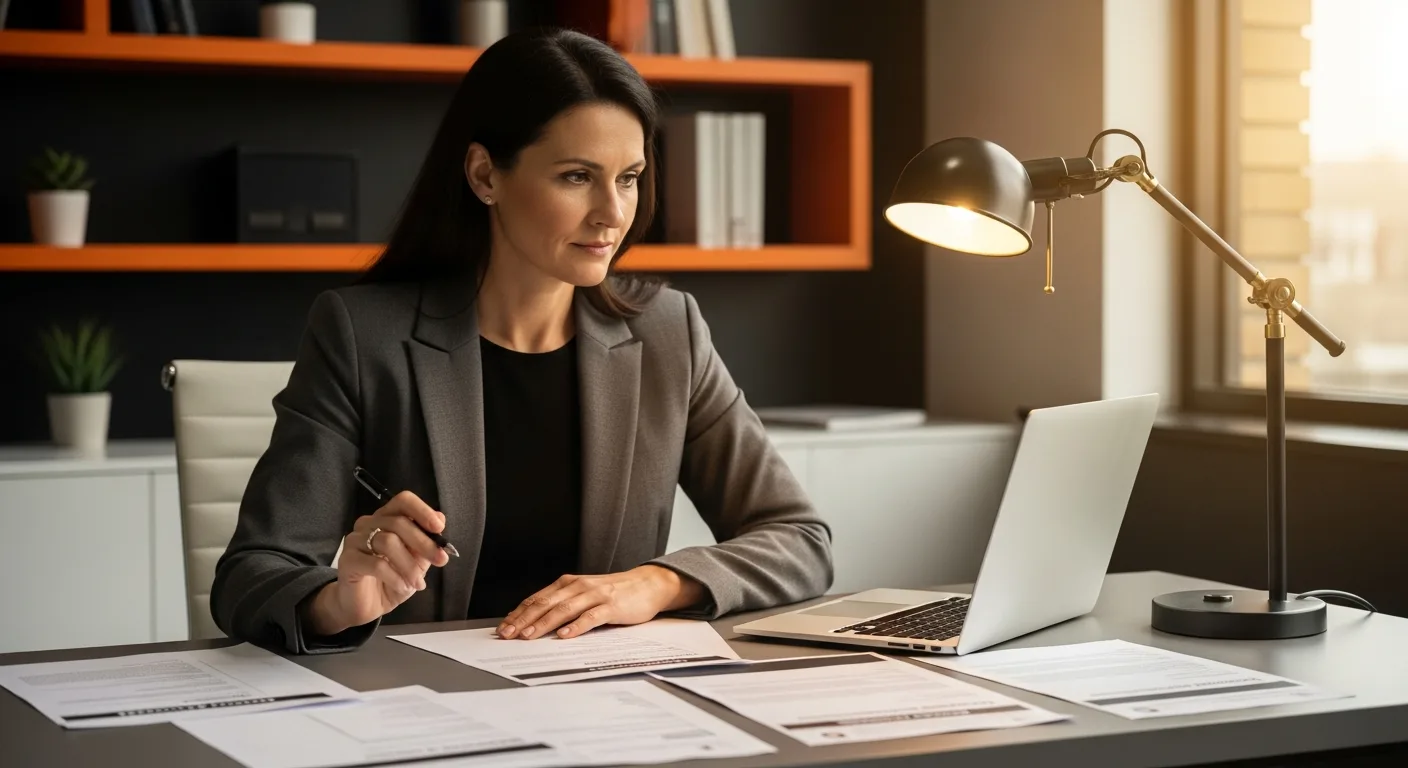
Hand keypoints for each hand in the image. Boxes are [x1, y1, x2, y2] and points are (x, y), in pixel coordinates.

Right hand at [304, 491, 449, 636]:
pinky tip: (403, 587)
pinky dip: (395, 577)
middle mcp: (368, 524)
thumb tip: (440, 518)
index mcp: (386, 518)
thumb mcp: (416, 562)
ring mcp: (355, 540)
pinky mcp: (347, 560)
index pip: (403, 502)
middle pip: (398, 522)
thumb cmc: (391, 580)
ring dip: (409, 565)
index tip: (439, 528)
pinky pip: (376, 564)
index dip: (422, 511)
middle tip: (441, 560)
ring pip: (388, 542)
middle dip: (424, 543)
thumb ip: (426, 541)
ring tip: (417, 583)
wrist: (365, 606)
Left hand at [497, 565, 703, 639]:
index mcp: (568, 583)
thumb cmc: (614, 593)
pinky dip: (577, 626)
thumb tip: (535, 624)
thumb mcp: (584, 594)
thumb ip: (563, 605)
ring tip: (528, 636)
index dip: (518, 614)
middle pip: (545, 604)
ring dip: (544, 623)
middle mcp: (578, 586)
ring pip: (564, 609)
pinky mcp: (611, 606)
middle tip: (507, 635)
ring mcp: (595, 595)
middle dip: (523, 620)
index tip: (502, 628)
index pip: (537, 599)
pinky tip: (565, 635)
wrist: (647, 584)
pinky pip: (591, 617)